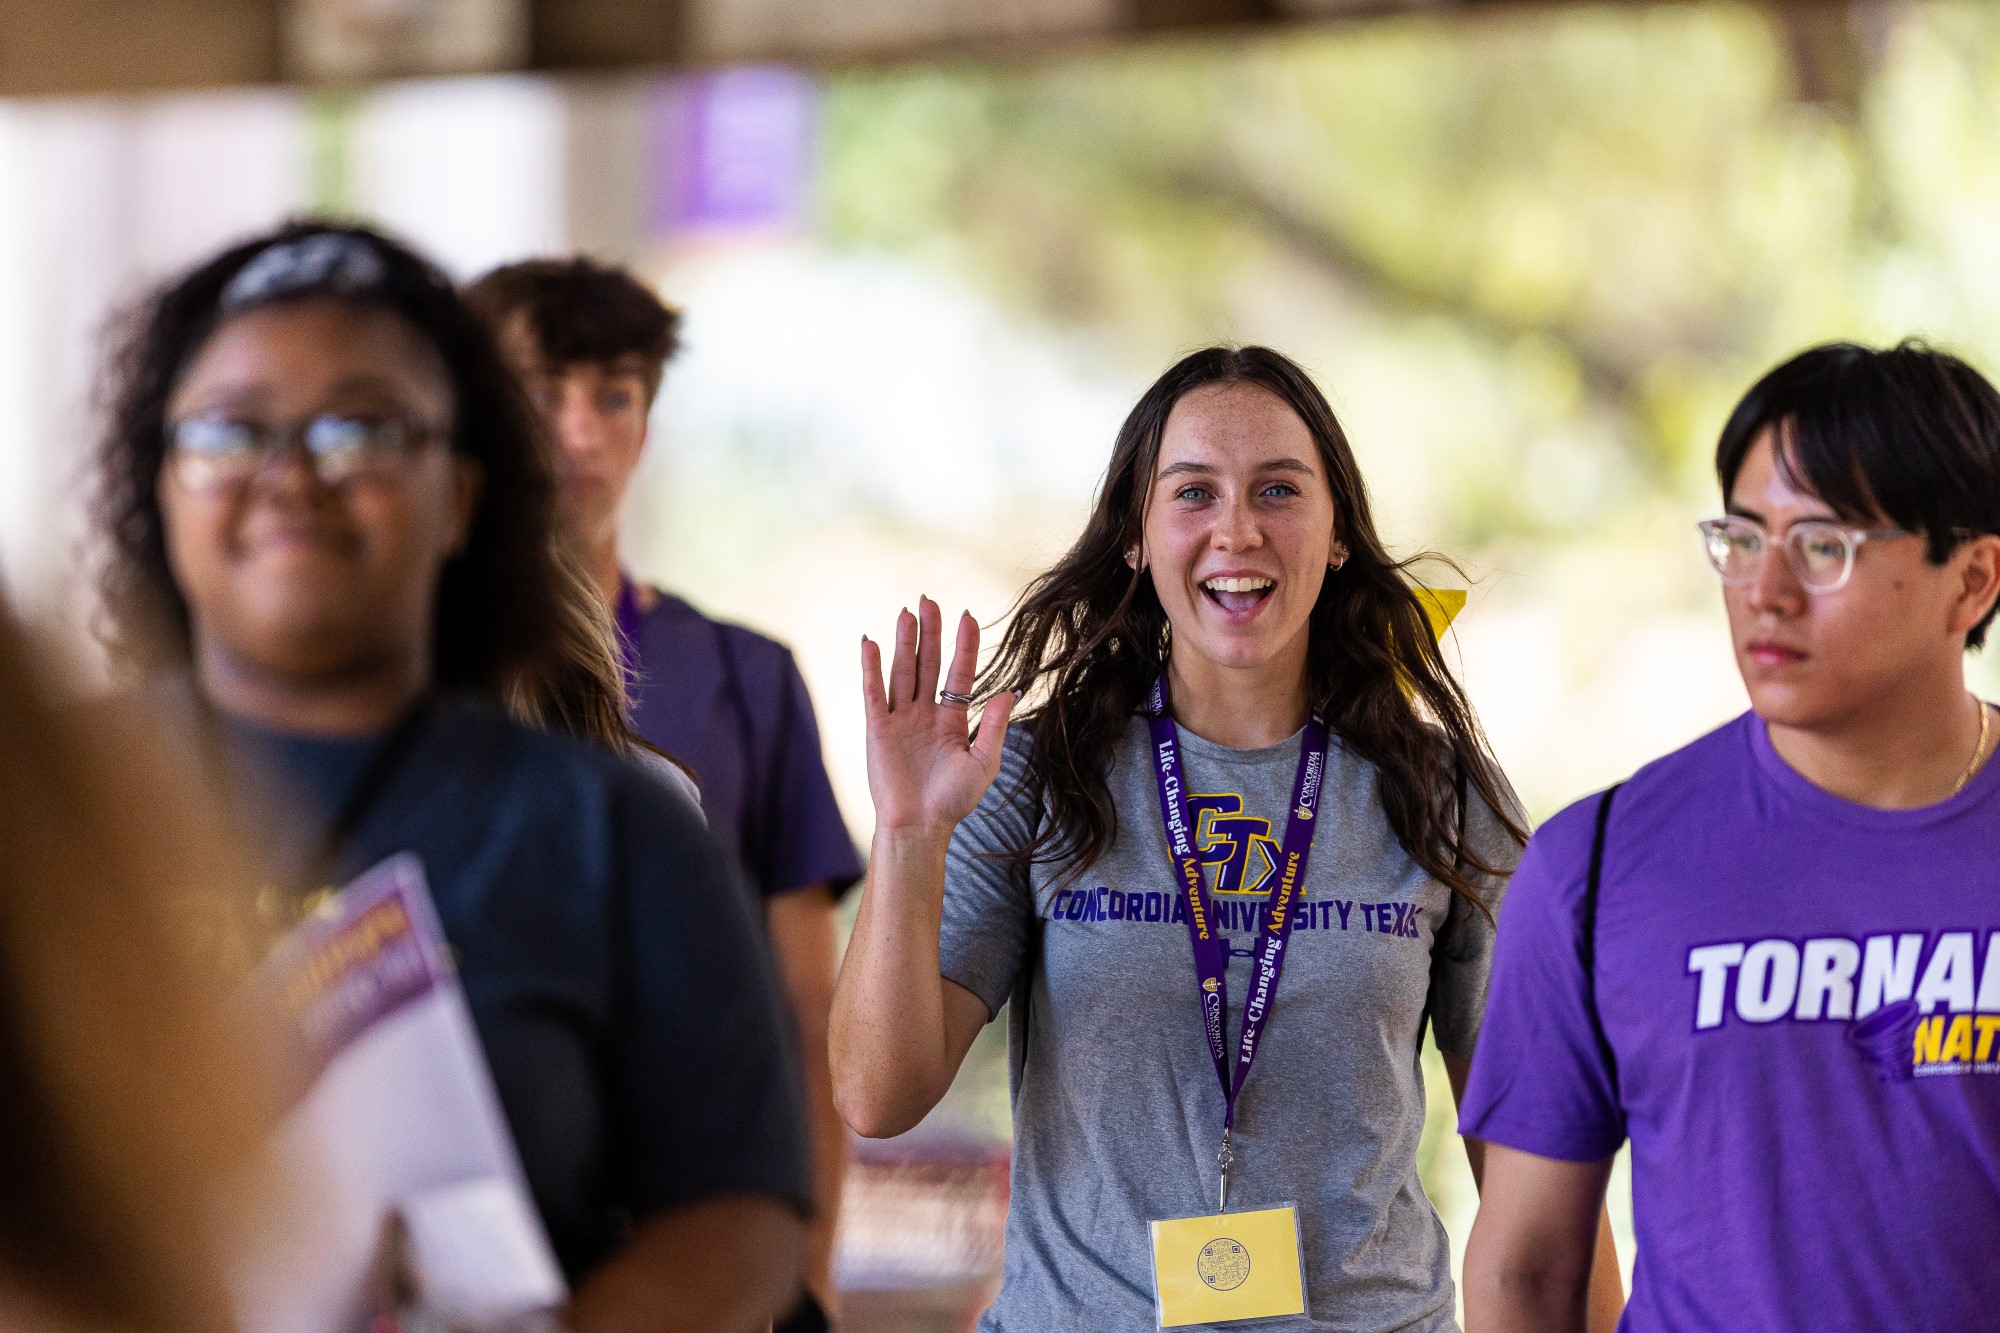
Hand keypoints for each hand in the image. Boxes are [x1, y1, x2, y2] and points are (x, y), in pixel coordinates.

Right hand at [861, 597, 1014, 837]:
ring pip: (903, 671)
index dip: (963, 645)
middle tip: (929, 600)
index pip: (959, 673)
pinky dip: (871, 668)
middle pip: (928, 664)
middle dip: (930, 632)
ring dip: (904, 642)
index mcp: (952, 719)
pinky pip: (874, 692)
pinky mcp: (877, 729)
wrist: (920, 827)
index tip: (967, 615)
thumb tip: (1008, 691)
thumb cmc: (953, 801)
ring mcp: (900, 719)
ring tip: (907, 613)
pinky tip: (872, 643)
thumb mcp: (983, 763)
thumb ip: (993, 727)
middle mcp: (925, 713)